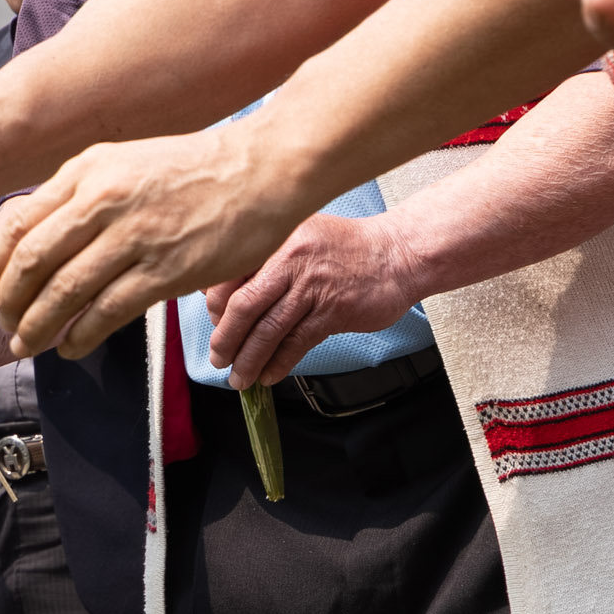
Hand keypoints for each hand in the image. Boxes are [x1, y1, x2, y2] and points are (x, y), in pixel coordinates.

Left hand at [0, 124, 305, 364]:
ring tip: (28, 344)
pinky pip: (107, 312)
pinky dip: (81, 335)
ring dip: (38, 327)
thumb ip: (81, 194)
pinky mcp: (165, 270)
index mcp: (85, 171)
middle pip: (30, 263)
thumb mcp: (124, 162)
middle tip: (2, 326)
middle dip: (7, 304)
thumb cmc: (195, 169)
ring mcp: (134, 236)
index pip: (15, 224)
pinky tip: (72, 347)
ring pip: (63, 292)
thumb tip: (40, 235)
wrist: (262, 169)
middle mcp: (102, 200)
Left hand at [214, 207, 422, 388]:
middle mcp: (292, 258)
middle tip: (218, 359)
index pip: (228, 274)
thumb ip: (263, 259)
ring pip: (270, 329)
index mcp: (276, 236)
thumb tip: (218, 293)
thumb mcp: (299, 236)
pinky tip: (270, 375)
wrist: (398, 254)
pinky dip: (280, 362)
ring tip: (240, 377)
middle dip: (226, 339)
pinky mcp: (334, 310)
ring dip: (250, 359)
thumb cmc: (344, 248)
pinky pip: (298, 342)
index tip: (215, 322)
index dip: (215, 305)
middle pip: (244, 305)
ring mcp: (314, 285)